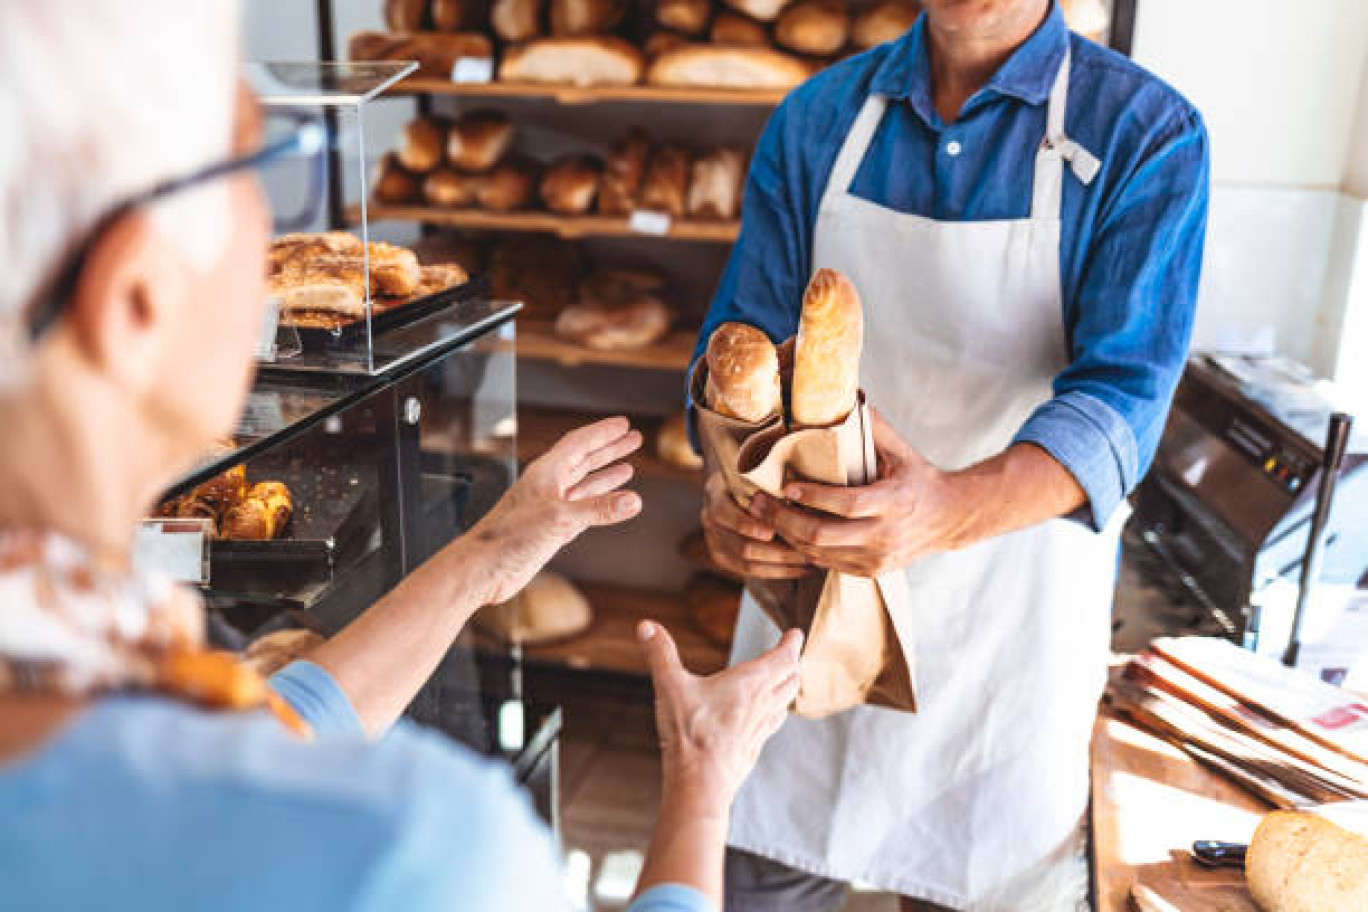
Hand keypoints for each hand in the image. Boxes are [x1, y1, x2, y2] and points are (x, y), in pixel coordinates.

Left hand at [467, 416, 642, 604]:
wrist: (484, 568)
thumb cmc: (507, 538)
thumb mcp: (558, 518)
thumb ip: (597, 509)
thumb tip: (631, 501)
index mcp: (545, 473)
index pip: (579, 443)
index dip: (602, 432)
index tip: (623, 424)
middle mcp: (547, 486)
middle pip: (583, 459)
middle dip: (609, 449)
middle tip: (632, 438)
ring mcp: (550, 507)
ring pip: (583, 483)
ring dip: (605, 475)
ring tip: (628, 466)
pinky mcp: (551, 529)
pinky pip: (581, 508)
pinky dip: (598, 502)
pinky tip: (611, 502)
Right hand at [639, 620, 802, 807]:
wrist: (700, 782)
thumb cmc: (690, 733)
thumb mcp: (670, 685)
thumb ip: (660, 653)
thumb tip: (647, 626)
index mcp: (750, 683)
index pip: (784, 658)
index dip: (791, 643)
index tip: (795, 634)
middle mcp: (762, 704)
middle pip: (791, 679)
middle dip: (792, 664)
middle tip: (790, 655)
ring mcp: (760, 729)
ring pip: (785, 703)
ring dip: (786, 689)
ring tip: (782, 683)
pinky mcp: (753, 749)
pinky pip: (771, 726)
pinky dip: (774, 714)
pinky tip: (763, 719)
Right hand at [701, 469, 811, 579]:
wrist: (731, 484)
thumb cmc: (753, 473)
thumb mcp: (755, 469)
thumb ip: (767, 480)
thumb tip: (793, 490)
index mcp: (714, 493)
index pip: (724, 513)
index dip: (746, 525)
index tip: (772, 531)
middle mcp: (709, 518)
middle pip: (742, 545)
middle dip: (777, 551)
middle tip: (806, 552)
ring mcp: (713, 540)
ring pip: (747, 563)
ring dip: (781, 565)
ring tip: (807, 563)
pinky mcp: (722, 556)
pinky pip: (749, 571)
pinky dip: (775, 572)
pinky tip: (798, 570)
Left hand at [749, 409, 963, 576]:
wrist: (950, 518)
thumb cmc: (918, 477)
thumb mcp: (901, 449)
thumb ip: (873, 426)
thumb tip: (846, 395)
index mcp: (893, 501)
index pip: (846, 503)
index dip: (813, 496)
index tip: (786, 485)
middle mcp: (885, 534)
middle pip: (823, 535)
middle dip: (784, 520)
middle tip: (759, 502)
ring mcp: (877, 558)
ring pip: (820, 554)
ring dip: (787, 536)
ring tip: (764, 516)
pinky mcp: (871, 571)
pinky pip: (827, 564)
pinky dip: (803, 549)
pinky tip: (786, 533)